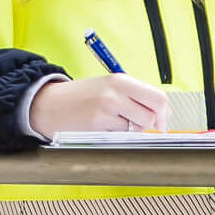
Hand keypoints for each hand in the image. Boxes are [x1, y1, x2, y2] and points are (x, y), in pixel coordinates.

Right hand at [31, 74, 171, 136]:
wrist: (49, 104)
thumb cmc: (82, 97)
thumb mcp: (110, 88)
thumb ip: (135, 97)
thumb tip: (162, 114)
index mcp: (122, 80)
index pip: (158, 97)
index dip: (164, 113)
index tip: (161, 122)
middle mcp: (116, 91)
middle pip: (152, 114)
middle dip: (151, 124)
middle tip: (140, 126)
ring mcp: (107, 108)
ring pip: (138, 127)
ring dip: (130, 130)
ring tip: (113, 122)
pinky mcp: (97, 124)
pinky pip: (120, 135)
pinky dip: (115, 134)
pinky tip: (101, 127)